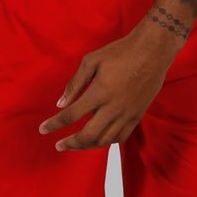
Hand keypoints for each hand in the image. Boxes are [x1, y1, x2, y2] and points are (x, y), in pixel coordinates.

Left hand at [39, 22, 181, 151]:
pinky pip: (120, 137)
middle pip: (87, 135)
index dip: (54, 125)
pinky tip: (97, 139)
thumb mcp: (91, 60)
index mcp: (99, 92)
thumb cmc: (120, 52)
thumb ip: (75, 83)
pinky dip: (106, 141)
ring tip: (75, 145)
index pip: (71, 115)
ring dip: (86, 146)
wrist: (152, 51)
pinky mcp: (137, 115)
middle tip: (58, 145)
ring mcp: (127, 114)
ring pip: (104, 140)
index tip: (43, 129)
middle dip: (70, 143)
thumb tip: (60, 103)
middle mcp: (113, 107)